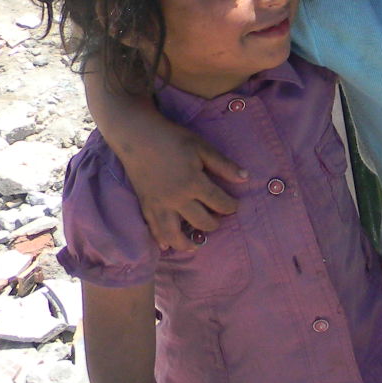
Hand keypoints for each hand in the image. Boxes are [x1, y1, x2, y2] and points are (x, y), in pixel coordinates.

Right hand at [120, 121, 249, 252]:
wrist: (136, 135)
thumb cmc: (172, 139)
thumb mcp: (202, 147)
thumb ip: (223, 165)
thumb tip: (245, 178)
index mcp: (193, 183)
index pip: (219, 203)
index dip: (230, 206)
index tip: (235, 206)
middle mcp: (177, 199)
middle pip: (200, 221)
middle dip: (213, 224)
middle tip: (217, 221)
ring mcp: (159, 204)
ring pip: (173, 234)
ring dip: (186, 244)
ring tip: (194, 246)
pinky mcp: (145, 205)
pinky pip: (153, 228)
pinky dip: (160, 239)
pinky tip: (166, 247)